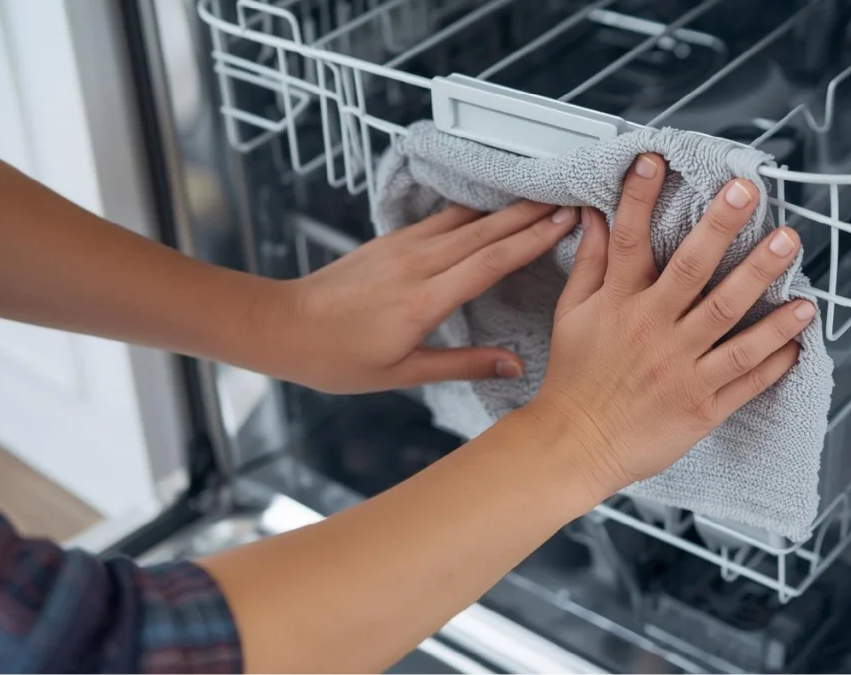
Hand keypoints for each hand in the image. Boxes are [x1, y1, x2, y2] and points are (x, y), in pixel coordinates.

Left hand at [258, 202, 578, 392]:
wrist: (282, 327)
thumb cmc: (336, 358)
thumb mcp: (403, 374)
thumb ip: (463, 364)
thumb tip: (514, 365)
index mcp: (424, 300)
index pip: (491, 261)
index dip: (533, 239)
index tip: (565, 223)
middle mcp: (416, 264)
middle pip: (485, 230)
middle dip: (530, 214)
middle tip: (568, 200)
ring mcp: (402, 247)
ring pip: (464, 220)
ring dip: (504, 208)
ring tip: (538, 199)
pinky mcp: (390, 241)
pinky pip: (441, 220)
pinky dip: (472, 212)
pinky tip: (487, 209)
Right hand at [526, 153, 815, 496]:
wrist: (574, 444)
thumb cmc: (575, 379)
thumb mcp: (573, 314)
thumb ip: (591, 263)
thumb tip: (594, 216)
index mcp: (620, 305)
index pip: (630, 241)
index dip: (641, 198)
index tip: (657, 161)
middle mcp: (653, 330)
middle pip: (693, 270)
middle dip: (722, 226)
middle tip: (748, 192)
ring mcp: (681, 367)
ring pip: (730, 318)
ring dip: (762, 281)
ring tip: (789, 248)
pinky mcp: (702, 404)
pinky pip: (746, 375)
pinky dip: (774, 353)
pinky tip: (800, 331)